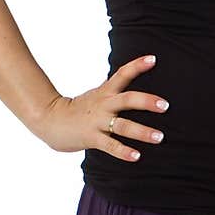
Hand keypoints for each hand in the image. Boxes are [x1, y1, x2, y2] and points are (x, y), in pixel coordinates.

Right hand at [36, 54, 168, 160]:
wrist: (49, 120)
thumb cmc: (79, 109)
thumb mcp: (98, 95)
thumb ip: (116, 92)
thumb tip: (137, 87)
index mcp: (105, 93)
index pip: (122, 74)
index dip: (137, 66)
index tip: (153, 59)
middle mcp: (103, 105)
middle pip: (127, 99)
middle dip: (146, 102)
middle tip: (165, 105)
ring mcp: (97, 122)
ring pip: (122, 126)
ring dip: (142, 132)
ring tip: (160, 137)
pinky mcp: (91, 138)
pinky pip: (110, 145)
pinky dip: (123, 151)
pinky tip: (137, 156)